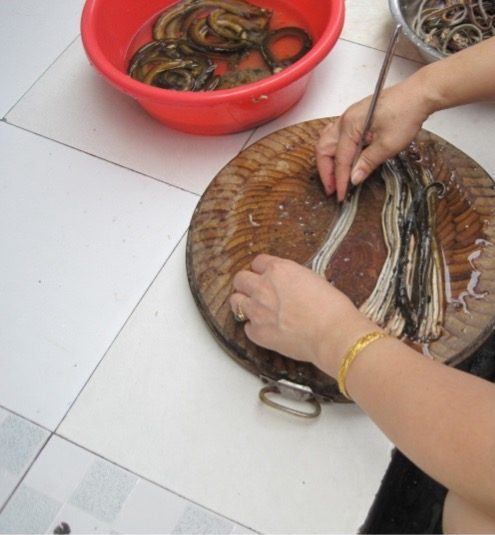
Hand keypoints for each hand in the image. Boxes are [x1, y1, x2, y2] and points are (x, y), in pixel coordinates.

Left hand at [229, 254, 374, 375]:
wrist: (333, 333)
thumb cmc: (331, 308)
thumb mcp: (312, 279)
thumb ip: (292, 278)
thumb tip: (286, 284)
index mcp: (279, 270)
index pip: (258, 262)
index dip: (262, 269)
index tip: (264, 275)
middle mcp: (263, 287)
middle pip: (240, 279)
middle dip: (246, 284)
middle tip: (255, 291)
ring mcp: (257, 311)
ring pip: (235, 301)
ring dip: (244, 304)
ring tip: (255, 309)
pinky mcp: (258, 333)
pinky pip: (246, 327)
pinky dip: (254, 328)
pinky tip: (266, 329)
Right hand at [316, 82, 429, 201]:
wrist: (419, 95)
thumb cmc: (406, 114)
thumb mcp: (388, 145)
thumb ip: (367, 163)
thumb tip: (354, 178)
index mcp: (350, 126)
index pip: (340, 160)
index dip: (340, 180)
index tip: (341, 196)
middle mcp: (345, 120)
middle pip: (324, 149)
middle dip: (326, 171)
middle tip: (333, 189)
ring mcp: (349, 117)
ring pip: (327, 141)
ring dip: (327, 160)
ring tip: (334, 176)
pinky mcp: (356, 117)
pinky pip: (336, 135)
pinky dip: (335, 150)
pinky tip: (342, 158)